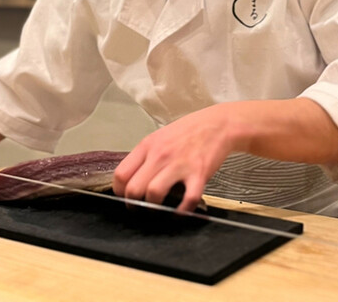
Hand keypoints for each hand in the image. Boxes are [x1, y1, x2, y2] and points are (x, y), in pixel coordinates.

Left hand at [112, 104, 236, 211]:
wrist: (217, 124)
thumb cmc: (188, 131)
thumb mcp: (160, 136)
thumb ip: (146, 156)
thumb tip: (133, 178)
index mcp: (148, 145)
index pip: (121, 174)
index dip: (120, 191)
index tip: (126, 197)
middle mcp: (161, 155)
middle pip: (134, 188)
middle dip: (134, 204)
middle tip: (140, 208)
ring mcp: (179, 165)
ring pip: (154, 194)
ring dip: (154, 208)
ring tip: (158, 210)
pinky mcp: (199, 174)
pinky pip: (188, 200)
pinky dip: (182, 211)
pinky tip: (180, 211)